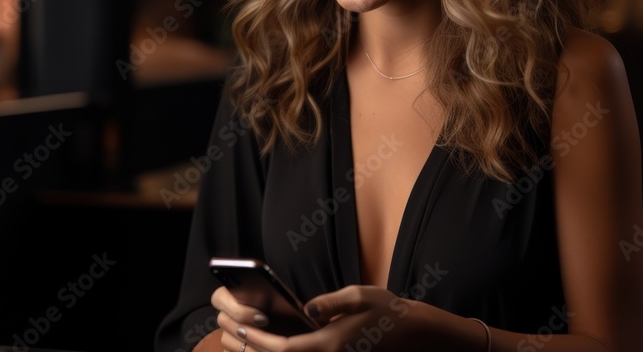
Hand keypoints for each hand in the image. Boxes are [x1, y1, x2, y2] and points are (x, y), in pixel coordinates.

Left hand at [214, 284, 429, 351]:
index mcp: (332, 344)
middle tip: (230, 334)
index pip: (286, 349)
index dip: (260, 341)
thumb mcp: (360, 295)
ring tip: (241, 341)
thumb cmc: (386, 310)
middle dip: (254, 349)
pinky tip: (269, 346)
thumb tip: (306, 309)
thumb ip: (331, 302)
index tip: (240, 330)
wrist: (411, 335)